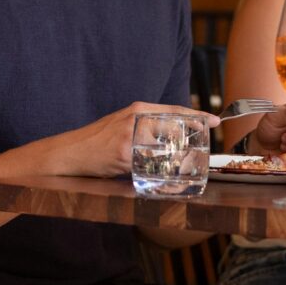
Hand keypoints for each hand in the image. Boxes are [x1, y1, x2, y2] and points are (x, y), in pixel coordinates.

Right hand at [65, 103, 218, 176]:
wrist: (71, 152)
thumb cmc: (98, 140)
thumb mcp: (123, 123)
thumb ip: (145, 126)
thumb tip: (172, 136)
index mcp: (138, 109)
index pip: (174, 109)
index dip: (197, 115)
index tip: (214, 120)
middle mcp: (136, 119)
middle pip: (175, 128)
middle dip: (188, 142)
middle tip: (197, 152)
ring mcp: (130, 136)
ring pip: (164, 148)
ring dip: (173, 160)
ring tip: (175, 167)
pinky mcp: (124, 154)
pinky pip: (148, 164)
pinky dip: (154, 172)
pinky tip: (153, 175)